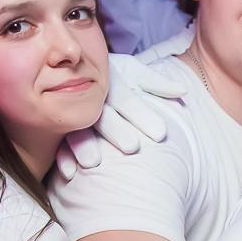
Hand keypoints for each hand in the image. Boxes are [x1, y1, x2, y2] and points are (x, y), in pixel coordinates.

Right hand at [52, 66, 179, 179]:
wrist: (74, 66)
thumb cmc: (114, 75)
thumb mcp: (135, 73)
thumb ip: (157, 84)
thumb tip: (183, 91)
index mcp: (112, 84)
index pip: (129, 101)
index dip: (143, 115)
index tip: (161, 134)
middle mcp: (92, 99)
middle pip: (104, 115)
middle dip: (116, 130)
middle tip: (131, 148)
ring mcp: (73, 113)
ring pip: (78, 129)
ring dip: (84, 145)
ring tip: (93, 163)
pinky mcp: (60, 128)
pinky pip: (58, 143)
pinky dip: (63, 157)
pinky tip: (70, 174)